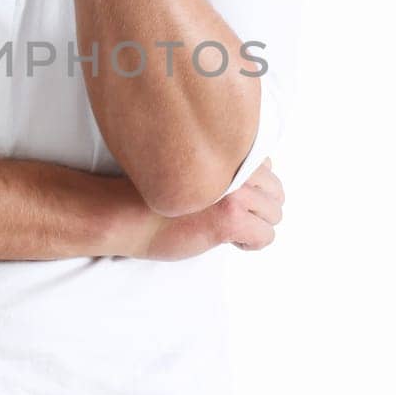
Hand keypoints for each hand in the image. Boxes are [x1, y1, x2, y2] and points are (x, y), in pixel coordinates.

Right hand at [133, 158, 284, 260]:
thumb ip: (215, 163)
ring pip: (274, 214)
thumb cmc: (144, 193)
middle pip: (275, 189)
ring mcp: (233, 193)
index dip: (251, 185)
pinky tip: (231, 242)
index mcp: (222, 151)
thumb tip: (249, 173)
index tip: (231, 198)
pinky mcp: (229, 219)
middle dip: (259, 207)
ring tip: (230, 230)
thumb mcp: (184, 164)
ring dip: (257, 225)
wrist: (120, 213)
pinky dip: (253, 243)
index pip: (265, 163)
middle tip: (234, 218)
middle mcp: (233, 167)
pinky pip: (265, 236)